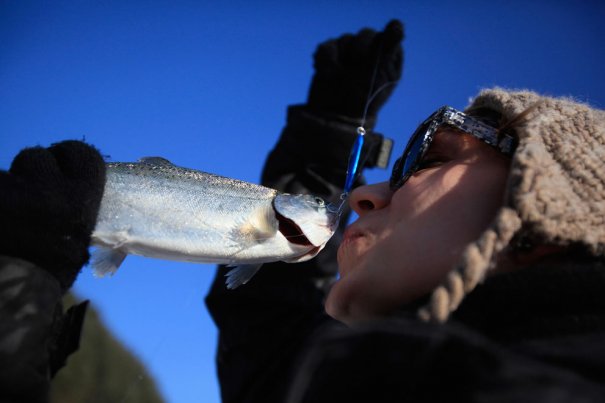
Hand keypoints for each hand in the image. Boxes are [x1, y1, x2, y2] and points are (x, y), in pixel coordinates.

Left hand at [0, 141, 105, 291]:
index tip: (62, 164)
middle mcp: (46, 189)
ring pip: (5, 175)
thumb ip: (77, 210)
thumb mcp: (77, 243)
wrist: (6, 297)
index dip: (69, 156)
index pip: (82, 152)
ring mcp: (8, 192)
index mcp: (80, 200)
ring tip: (7, 216)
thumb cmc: (46, 275)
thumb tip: (76, 193)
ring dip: (5, 190)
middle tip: (28, 195)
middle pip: (36, 158)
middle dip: (31, 172)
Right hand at [307, 19, 403, 119]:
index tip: (371, 64)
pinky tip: (327, 74)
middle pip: (366, 34)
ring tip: (339, 77)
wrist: (333, 117)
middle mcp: (371, 53)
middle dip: (358, 52)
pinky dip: (325, 60)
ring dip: (341, 59)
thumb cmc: (362, 101)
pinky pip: (328, 46)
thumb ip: (387, 48)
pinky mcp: (332, 56)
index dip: (377, 48)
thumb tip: (397, 24)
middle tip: (354, 71)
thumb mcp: (379, 75)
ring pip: (346, 39)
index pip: (386, 36)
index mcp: (389, 58)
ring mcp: (350, 54)